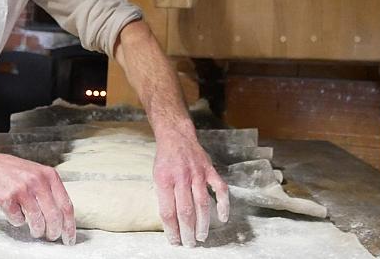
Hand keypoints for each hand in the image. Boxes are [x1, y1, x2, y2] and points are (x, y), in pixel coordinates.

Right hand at [0, 152, 75, 244]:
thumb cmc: (11, 171)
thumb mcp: (36, 173)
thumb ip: (49, 190)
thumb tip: (61, 216)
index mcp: (49, 175)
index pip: (66, 205)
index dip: (69, 225)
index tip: (69, 237)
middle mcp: (38, 181)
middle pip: (54, 216)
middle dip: (54, 232)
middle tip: (51, 237)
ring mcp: (23, 190)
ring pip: (37, 221)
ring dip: (37, 230)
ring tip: (35, 230)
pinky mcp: (7, 199)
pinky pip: (18, 220)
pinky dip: (18, 222)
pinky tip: (16, 215)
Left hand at [152, 129, 229, 246]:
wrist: (176, 136)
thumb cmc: (165, 159)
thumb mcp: (156, 176)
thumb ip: (164, 196)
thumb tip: (170, 221)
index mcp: (164, 180)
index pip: (168, 211)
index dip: (172, 230)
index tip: (174, 241)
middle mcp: (181, 177)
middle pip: (186, 211)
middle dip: (187, 231)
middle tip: (189, 244)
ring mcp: (197, 173)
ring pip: (202, 204)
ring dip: (203, 223)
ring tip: (201, 237)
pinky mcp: (209, 170)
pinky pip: (220, 189)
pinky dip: (223, 204)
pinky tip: (223, 217)